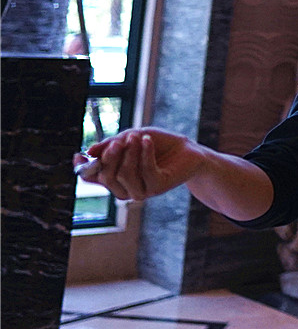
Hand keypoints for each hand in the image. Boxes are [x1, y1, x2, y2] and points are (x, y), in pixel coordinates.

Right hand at [74, 127, 207, 201]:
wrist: (187, 149)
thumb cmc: (157, 143)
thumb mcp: (131, 138)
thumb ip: (111, 144)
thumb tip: (89, 152)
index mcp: (114, 177)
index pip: (92, 178)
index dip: (84, 168)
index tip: (80, 154)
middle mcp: (125, 188)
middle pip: (107, 177)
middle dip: (111, 157)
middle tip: (120, 140)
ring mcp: (141, 191)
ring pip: (125, 175)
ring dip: (130, 153)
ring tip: (138, 137)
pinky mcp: (158, 188)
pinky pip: (146, 171)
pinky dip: (145, 153)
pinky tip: (148, 140)